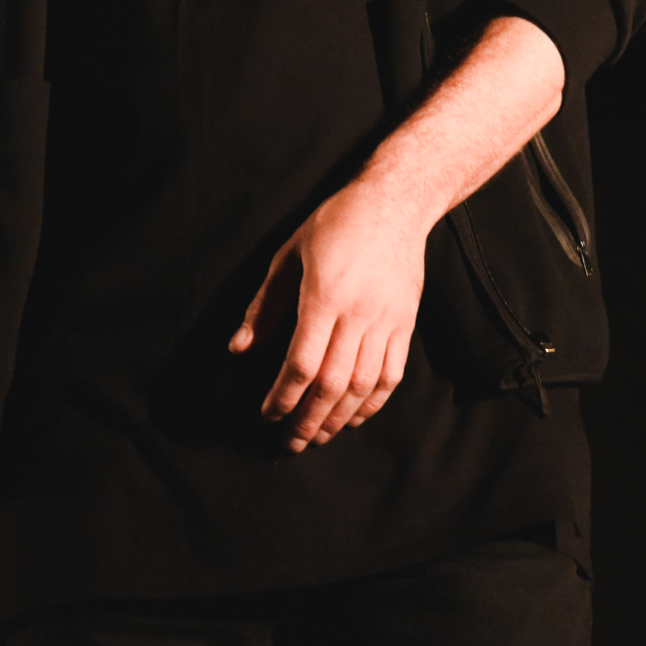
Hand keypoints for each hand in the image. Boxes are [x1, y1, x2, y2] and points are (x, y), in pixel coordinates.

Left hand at [229, 183, 425, 452]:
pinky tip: (353, 416)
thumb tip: (239, 349)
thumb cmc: (335, 224)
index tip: (268, 414)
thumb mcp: (288, 255)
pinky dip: (372, 403)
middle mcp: (358, 314)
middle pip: (332, 384)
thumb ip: (264, 306)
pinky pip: (391, 375)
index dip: (282, 396)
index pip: (301, 363)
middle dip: (308, 420)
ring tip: (318, 436)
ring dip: (338, 418)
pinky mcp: (406, 324)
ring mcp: (387, 321)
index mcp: (324, 296)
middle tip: (291, 442)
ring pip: (363, 386)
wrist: (396, 203)